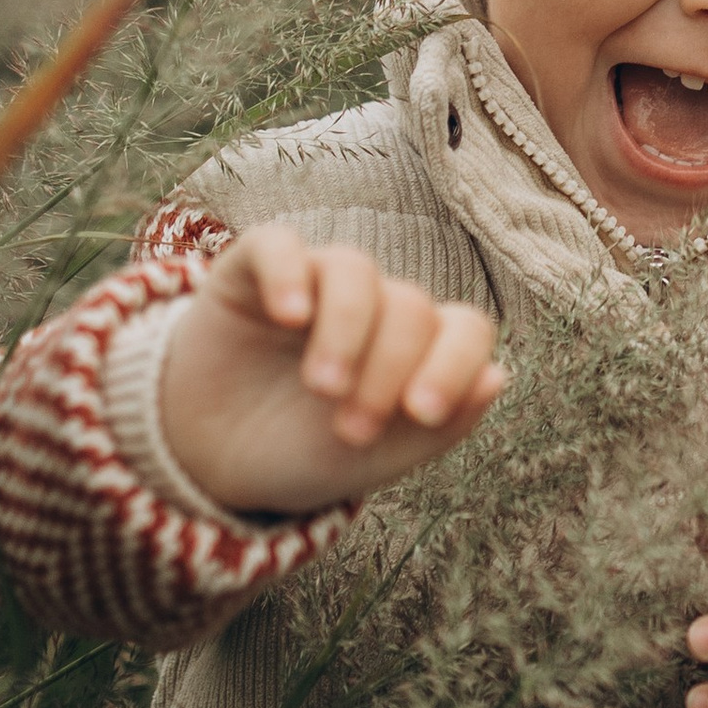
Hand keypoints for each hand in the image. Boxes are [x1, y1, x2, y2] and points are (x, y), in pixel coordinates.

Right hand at [157, 226, 504, 518]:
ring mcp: (314, 283)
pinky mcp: (251, 272)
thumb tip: (497, 376)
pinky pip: (278, 245)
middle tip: (352, 429)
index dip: (454, 365)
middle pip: (410, 307)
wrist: (210, 462)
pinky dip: (289, 274)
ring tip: (323, 387)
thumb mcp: (378, 459)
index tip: (422, 412)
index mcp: (417, 347)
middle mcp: (374, 305)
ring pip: (355, 271)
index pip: (465, 329)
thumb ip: (443, 424)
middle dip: (387, 370)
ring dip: (347, 329)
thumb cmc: (305, 456)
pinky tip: (289, 316)